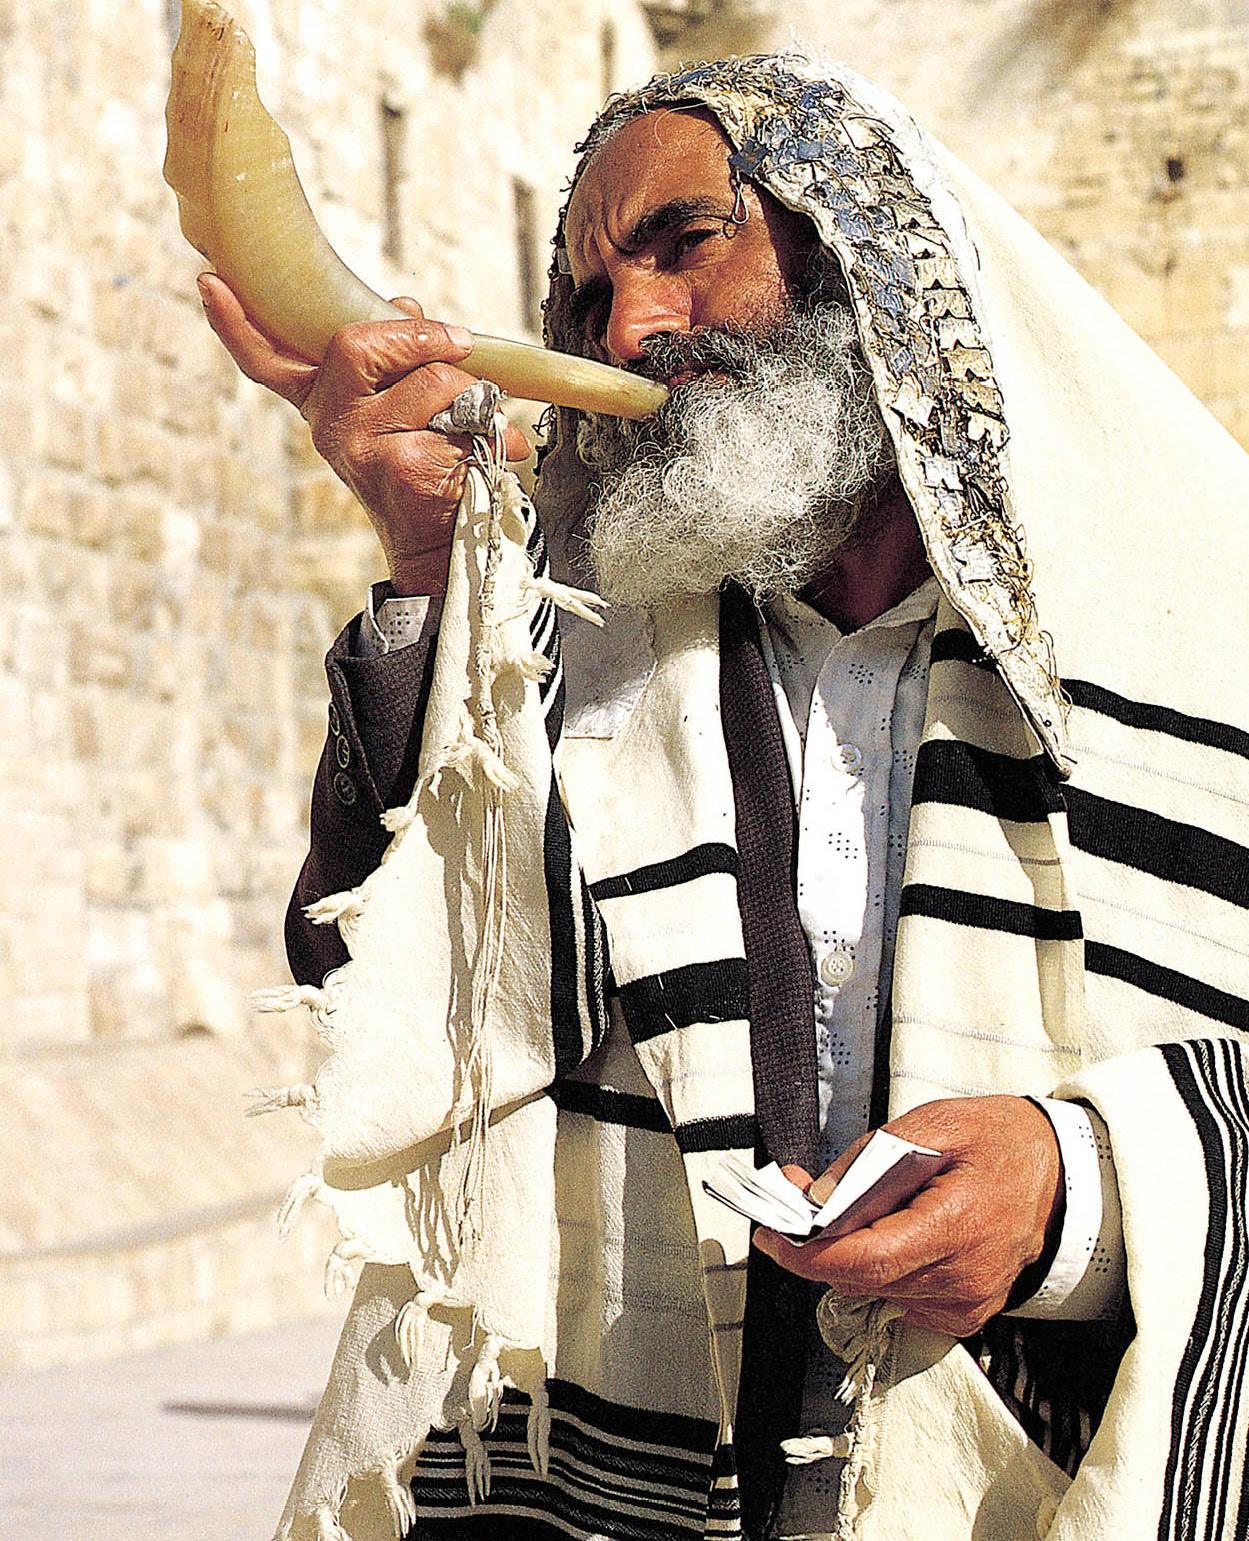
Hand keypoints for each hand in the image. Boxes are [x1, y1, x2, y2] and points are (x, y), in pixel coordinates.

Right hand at [197, 274, 530, 594]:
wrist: (441, 545)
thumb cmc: (427, 466)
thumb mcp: (404, 406)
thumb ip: (396, 356)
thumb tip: (405, 305)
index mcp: (321, 402)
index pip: (266, 361)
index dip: (236, 323)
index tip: (209, 283)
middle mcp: (329, 424)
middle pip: (355, 343)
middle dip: (417, 336)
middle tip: (457, 343)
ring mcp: (359, 446)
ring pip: (427, 378)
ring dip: (471, 390)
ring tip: (483, 417)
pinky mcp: (399, 464)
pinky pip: (457, 411)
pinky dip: (490, 421)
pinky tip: (498, 444)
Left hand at [753, 1096, 1062, 1336]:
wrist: (1062, 1174)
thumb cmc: (1000, 1141)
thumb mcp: (934, 1123)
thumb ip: (871, 1158)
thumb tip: (818, 1197)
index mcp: (958, 1225)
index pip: (865, 1261)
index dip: (807, 1253)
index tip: (772, 1234)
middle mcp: (964, 1276)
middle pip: (861, 1279)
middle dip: (818, 1243)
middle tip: (801, 1201)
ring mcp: (968, 1302)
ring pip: (875, 1291)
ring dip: (849, 1255)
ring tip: (854, 1208)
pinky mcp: (967, 1314)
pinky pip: (900, 1299)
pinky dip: (882, 1269)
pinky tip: (894, 1232)